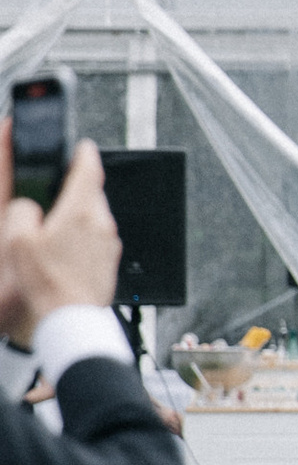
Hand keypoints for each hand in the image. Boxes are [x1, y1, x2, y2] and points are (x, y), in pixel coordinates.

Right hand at [0, 133, 121, 348]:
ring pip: (96, 215)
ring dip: (81, 213)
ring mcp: (110, 243)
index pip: (90, 167)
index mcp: (81, 210)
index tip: (81, 146)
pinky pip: (98, 237)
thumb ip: (21, 212)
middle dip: (78, 186)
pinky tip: (67, 249)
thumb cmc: (48, 283)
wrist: (70, 318)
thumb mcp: (19, 242)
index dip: (83, 152)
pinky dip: (85, 235)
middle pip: (93, 192)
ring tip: (58, 224)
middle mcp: (102, 223)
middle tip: (60, 187)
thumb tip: (27, 205)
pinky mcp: (110, 260)